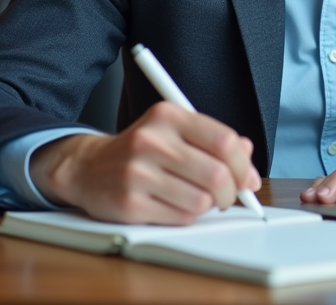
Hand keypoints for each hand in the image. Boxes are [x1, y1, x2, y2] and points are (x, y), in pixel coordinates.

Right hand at [29, 102, 260, 224]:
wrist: (87, 167)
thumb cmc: (141, 150)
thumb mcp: (175, 132)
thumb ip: (213, 141)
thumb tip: (249, 162)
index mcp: (168, 116)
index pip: (224, 141)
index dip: (244, 165)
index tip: (247, 179)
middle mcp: (151, 141)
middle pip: (217, 174)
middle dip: (230, 193)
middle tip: (226, 197)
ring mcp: (138, 173)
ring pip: (201, 201)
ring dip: (206, 206)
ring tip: (194, 198)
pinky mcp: (129, 203)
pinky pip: (180, 218)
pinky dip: (185, 216)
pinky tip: (173, 205)